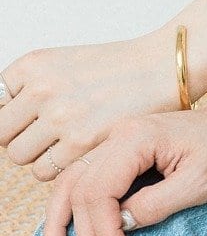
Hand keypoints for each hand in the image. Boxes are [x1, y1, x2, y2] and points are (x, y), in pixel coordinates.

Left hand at [0, 35, 181, 180]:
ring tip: (68, 141)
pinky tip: (81, 150)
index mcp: (33, 65)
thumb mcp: (64, 64)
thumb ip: (30, 88)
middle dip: (23, 136)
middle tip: (51, 132)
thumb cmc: (118, 68)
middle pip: (2, 133)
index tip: (34, 116)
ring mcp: (60, 117)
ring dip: (40, 154)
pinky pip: (44, 171)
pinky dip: (59, 167)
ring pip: (20, 156)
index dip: (16, 114)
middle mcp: (41, 89)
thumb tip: (5, 119)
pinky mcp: (80, 143)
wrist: (162, 68)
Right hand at [36, 103, 206, 235]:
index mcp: (137, 138)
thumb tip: (119, 225)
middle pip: (80, 190)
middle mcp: (118, 135)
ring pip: (72, 184)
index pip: (100, 191)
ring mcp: (116, 142)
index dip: (104, 232)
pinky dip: (73, 210)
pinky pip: (85, 181)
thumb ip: (156, 204)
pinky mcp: (121, 154)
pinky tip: (64, 234)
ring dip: (61, 224)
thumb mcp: (201, 183)